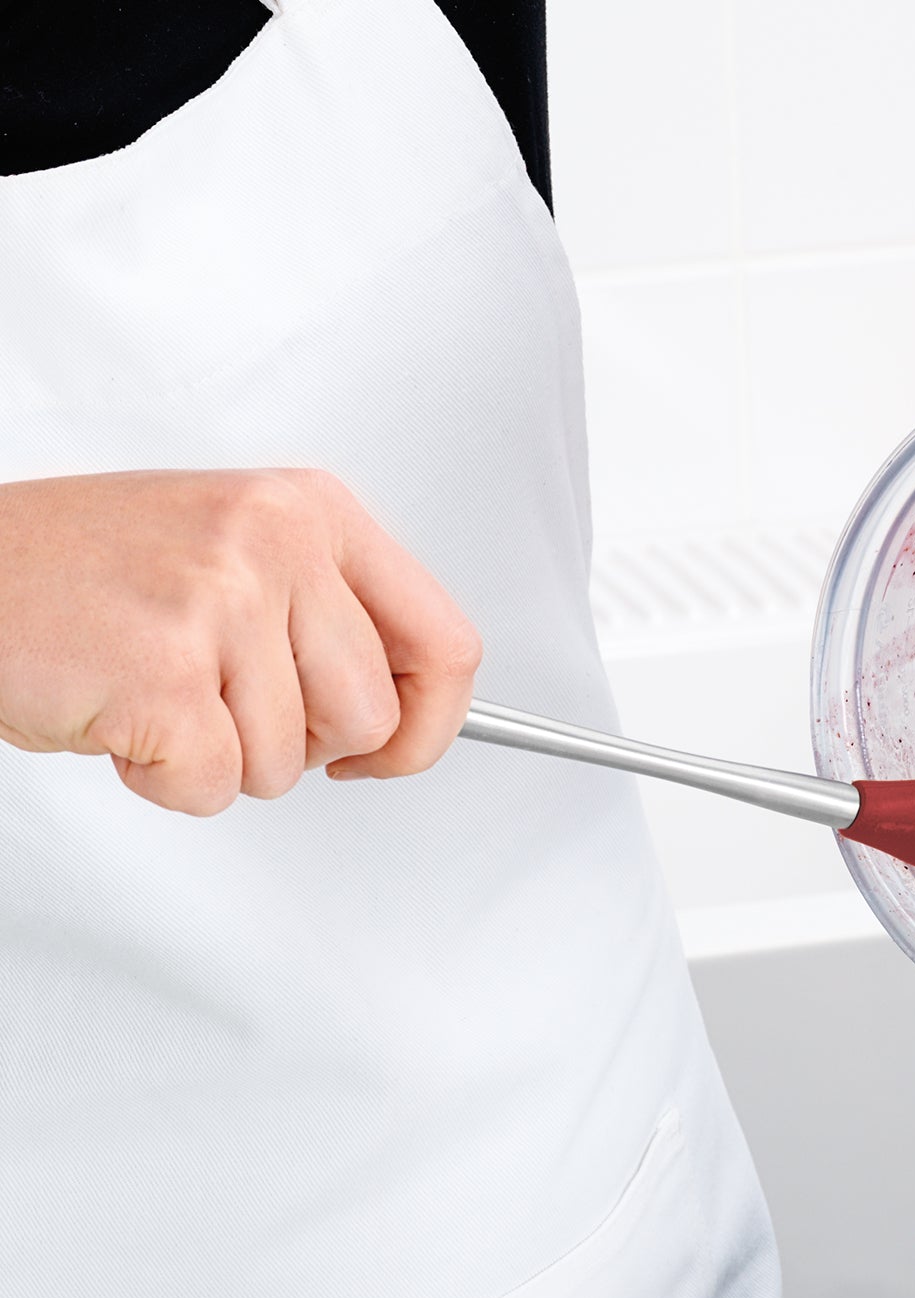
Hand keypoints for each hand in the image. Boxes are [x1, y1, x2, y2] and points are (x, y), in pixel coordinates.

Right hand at [0, 469, 481, 815]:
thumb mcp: (235, 556)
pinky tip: (120, 717)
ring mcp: (221, 602)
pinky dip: (164, 781)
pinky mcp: (165, 672)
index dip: (427, 726)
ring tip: (156, 694)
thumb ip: (328, 618)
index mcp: (310, 511)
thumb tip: (411, 714)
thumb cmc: (85, 575)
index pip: (447, 647)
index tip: (385, 750)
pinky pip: (214, 786)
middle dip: (303, 746)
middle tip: (224, 705)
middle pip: (371, 718)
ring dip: (222, 760)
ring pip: (291, 762)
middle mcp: (276, 543)